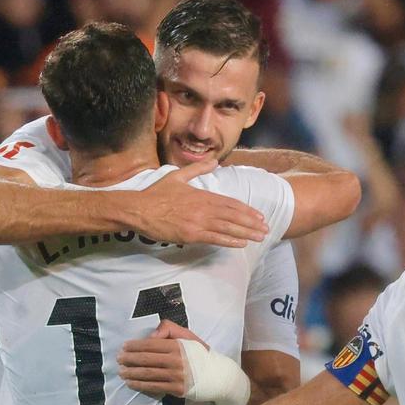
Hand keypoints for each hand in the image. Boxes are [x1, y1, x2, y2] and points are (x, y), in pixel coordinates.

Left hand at [118, 320, 206, 396]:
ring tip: (121, 372)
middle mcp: (176, 361)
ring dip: (131, 373)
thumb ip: (169, 329)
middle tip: (118, 359)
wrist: (217, 375)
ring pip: (147, 374)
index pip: (150, 344)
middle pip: (146, 360)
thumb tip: (149, 337)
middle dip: (129, 359)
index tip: (124, 347)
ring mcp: (176, 376)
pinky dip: (140, 385)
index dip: (135, 346)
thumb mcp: (188, 336)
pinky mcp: (176, 390)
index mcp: (177, 346)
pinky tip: (131, 383)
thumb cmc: (200, 354)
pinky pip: (154, 387)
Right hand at [132, 170, 268, 246]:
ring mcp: (198, 221)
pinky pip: (215, 238)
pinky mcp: (191, 234)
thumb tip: (214, 161)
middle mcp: (203, 207)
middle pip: (233, 215)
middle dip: (252, 222)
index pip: (230, 203)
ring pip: (228, 227)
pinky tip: (241, 243)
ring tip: (260, 236)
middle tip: (266, 228)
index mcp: (202, 195)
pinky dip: (230, 240)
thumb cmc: (156, 194)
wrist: (139, 209)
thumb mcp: (177, 176)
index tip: (258, 215)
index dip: (246, 210)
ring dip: (246, 232)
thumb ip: (197, 169)